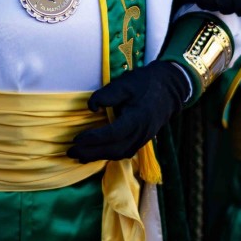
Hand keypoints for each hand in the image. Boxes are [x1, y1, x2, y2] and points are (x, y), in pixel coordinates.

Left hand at [68, 60, 186, 162]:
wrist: (169, 88)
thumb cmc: (145, 83)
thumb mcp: (125, 83)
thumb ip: (107, 95)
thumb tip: (91, 107)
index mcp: (138, 118)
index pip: (113, 134)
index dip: (94, 138)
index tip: (76, 138)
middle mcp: (141, 133)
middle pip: (114, 149)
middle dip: (91, 153)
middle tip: (71, 152)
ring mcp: (143, 139)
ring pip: (119, 154)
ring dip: (98, 157)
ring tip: (79, 156)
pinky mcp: (142, 140)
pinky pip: (124, 152)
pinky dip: (108, 155)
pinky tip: (95, 153)